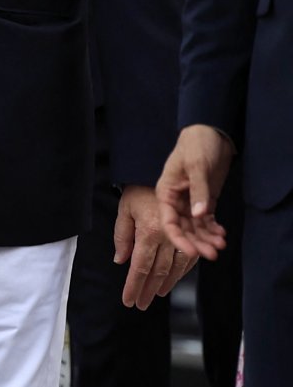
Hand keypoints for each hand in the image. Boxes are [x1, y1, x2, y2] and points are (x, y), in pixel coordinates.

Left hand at [113, 183, 196, 309]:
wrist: (168, 173)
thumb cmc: (140, 191)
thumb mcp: (125, 211)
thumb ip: (122, 236)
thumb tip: (120, 261)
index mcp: (148, 232)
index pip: (139, 267)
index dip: (134, 286)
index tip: (129, 301)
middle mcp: (167, 237)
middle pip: (158, 272)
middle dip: (148, 290)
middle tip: (141, 304)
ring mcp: (183, 236)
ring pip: (175, 268)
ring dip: (166, 284)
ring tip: (157, 295)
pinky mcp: (193, 233)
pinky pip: (189, 258)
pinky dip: (182, 271)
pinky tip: (175, 278)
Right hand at [156, 124, 233, 261]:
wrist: (211, 132)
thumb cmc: (197, 145)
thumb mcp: (197, 165)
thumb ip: (198, 191)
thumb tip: (199, 215)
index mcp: (165, 193)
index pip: (169, 222)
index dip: (179, 239)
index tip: (192, 251)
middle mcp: (175, 201)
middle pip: (184, 229)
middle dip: (197, 242)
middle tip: (213, 253)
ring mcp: (190, 202)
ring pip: (196, 227)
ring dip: (207, 238)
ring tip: (221, 245)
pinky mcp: (204, 201)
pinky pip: (206, 220)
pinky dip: (213, 229)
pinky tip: (221, 234)